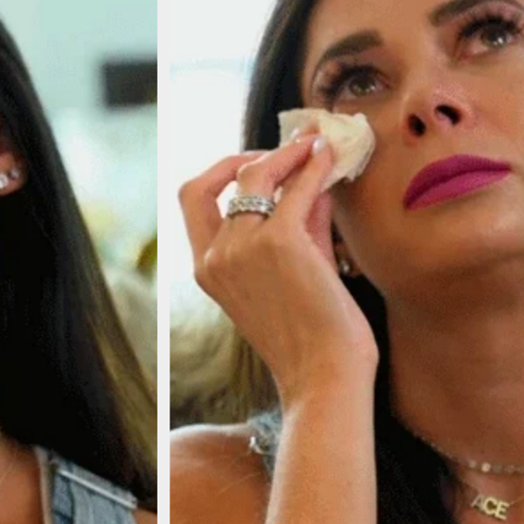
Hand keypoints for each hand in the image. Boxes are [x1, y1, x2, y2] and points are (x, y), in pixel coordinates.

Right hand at [179, 132, 378, 408]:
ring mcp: (241, 248)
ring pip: (256, 175)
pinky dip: (313, 166)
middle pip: (213, 180)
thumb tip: (314, 177)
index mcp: (207, 270)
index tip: (255, 164)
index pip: (193, 202)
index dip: (220, 173)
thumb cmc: (314, 337)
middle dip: (247, 156)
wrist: (325, 377)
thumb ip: (301, 224)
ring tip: (318, 147)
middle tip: (288, 151)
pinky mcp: (278, 242)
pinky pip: (297, 187)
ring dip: (287, 154)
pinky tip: (330, 158)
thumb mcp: (297, 271)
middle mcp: (214, 256)